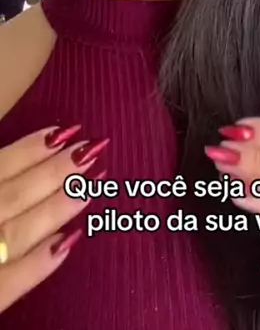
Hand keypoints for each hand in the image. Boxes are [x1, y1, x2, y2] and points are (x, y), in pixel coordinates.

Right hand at [0, 126, 107, 312]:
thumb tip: (27, 150)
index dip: (28, 150)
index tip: (63, 131)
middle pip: (10, 196)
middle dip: (53, 174)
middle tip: (92, 152)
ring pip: (14, 233)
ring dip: (53, 209)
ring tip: (89, 187)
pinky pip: (4, 286)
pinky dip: (36, 266)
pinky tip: (67, 244)